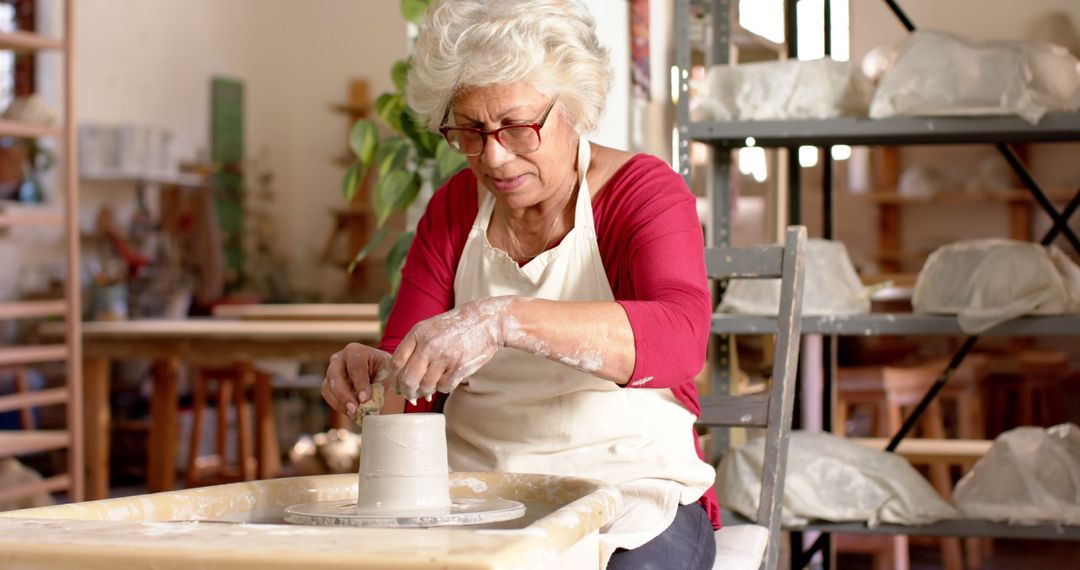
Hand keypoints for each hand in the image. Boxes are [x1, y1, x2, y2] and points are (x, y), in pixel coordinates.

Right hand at [321, 343, 392, 417]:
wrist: (379, 372)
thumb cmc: (384, 371)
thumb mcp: (388, 376)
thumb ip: (379, 387)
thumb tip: (370, 404)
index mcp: (356, 351)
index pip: (355, 365)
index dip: (360, 383)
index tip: (365, 399)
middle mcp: (340, 358)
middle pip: (335, 375)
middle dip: (344, 395)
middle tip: (355, 410)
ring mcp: (332, 370)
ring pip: (328, 387)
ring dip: (340, 402)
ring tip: (354, 413)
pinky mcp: (329, 383)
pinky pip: (328, 395)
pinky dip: (338, 405)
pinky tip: (351, 412)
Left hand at [387, 297, 513, 400]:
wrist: (486, 321)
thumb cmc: (455, 327)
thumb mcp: (430, 328)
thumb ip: (414, 347)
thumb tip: (400, 377)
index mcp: (418, 333)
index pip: (396, 362)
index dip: (393, 379)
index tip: (396, 386)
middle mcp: (429, 344)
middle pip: (408, 379)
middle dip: (407, 392)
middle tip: (410, 396)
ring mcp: (445, 356)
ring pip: (426, 386)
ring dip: (426, 392)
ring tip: (430, 389)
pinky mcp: (460, 367)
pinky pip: (444, 387)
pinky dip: (443, 388)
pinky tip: (446, 380)